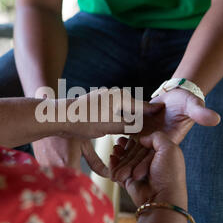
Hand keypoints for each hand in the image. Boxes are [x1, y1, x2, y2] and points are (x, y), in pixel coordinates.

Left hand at [35, 88, 162, 168]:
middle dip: (142, 112)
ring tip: (141, 122)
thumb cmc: (84, 121)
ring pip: (122, 108)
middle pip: (132, 105)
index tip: (164, 110)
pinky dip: (119, 116)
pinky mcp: (95, 104)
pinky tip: (120, 122)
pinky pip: (113, 110)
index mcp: (119, 98)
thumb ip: (127, 126)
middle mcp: (113, 94)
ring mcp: (103, 98)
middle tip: (156, 117)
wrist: (59, 116)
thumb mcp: (109, 126)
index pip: (141, 105)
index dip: (152, 110)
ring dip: (130, 115)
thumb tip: (141, 127)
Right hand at [83, 132, 186, 206]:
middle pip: (134, 150)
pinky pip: (119, 171)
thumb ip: (156, 137)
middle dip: (126, 145)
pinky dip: (114, 164)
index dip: (138, 137)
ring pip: (125, 160)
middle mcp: (151, 163)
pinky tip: (112, 157)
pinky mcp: (129, 181)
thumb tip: (142, 138)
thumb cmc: (169, 173)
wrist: (162, 198)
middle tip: (118, 140)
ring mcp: (139, 173)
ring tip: (115, 148)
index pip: (148, 143)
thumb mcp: (169, 148)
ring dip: (119, 153)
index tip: (129, 132)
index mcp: (162, 155)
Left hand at [114, 88, 220, 172]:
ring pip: (133, 151)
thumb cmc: (185, 100)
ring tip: (111, 174)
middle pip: (142, 156)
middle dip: (131, 168)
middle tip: (118, 179)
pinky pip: (128, 140)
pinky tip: (109, 156)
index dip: (147, 163)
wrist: (174, 95)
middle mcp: (157, 141)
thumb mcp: (192, 105)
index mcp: (168, 138)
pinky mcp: (138, 130)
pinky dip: (120, 148)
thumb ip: (200, 112)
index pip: (156, 153)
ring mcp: (147, 136)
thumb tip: (216, 119)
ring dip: (123, 162)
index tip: (137, 174)